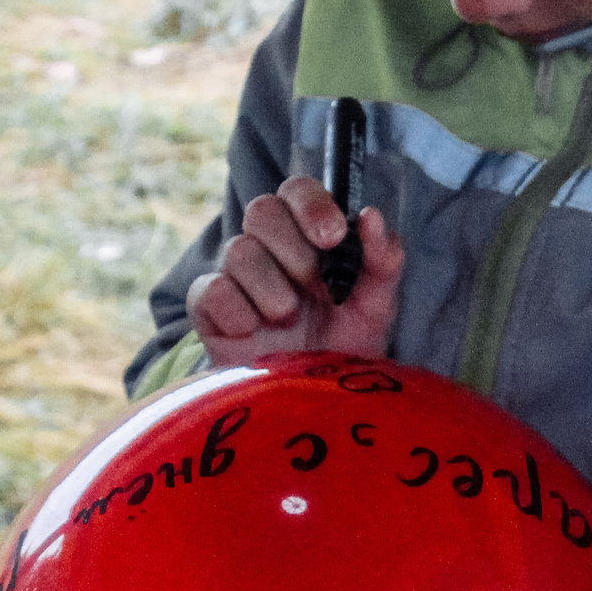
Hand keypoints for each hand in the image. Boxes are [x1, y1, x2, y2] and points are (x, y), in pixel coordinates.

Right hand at [186, 177, 403, 366]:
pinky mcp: (209, 311)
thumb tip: (372, 215)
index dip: (311, 204)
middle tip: (316, 287)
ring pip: (238, 250)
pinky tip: (255, 333)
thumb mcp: (376, 304)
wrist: (313, 400)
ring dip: (273, 289)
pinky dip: (239, 313)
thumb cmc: (344, 343)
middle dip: (295, 250)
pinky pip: (211, 290)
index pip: (296, 190)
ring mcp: (234, 276)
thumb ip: (383, 260)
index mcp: (306, 235)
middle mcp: (267, 247)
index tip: (333, 236)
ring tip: (289, 320)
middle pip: (262, 210)